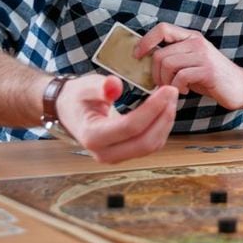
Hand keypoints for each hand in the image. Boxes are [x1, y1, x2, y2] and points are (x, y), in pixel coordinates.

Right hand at [58, 74, 177, 163]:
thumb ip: (100, 86)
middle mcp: (104, 153)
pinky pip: (150, 145)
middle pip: (144, 142)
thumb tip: (115, 85)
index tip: (167, 89)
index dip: (152, 108)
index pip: (130, 127)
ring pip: (151, 146)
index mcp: (92, 136)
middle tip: (173, 92)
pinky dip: (162, 127)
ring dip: (166, 122)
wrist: (70, 111)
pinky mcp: (125, 154)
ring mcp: (115, 157)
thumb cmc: (78, 97)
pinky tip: (165, 109)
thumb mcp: (85, 86)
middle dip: (164, 117)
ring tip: (171, 98)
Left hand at [136, 23, 242, 110]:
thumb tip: (144, 61)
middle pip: (160, 54)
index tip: (137, 56)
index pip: (162, 28)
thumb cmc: (212, 77)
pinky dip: (177, 88)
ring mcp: (203, 55)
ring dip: (165, 82)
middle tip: (162, 84)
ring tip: (175, 88)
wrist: (242, 87)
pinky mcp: (208, 71)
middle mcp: (197, 42)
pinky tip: (185, 91)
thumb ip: (174, 57)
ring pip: (167, 65)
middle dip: (154, 74)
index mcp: (191, 37)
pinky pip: (180, 77)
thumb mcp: (192, 61)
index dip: (145, 41)